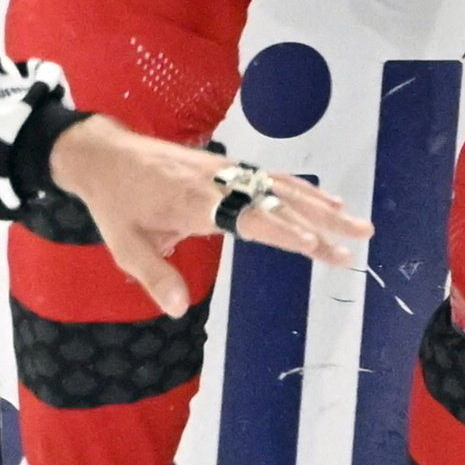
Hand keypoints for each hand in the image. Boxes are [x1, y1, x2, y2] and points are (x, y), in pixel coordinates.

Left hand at [37, 114, 370, 317]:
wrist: (105, 154)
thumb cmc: (115, 203)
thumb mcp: (124, 244)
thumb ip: (154, 275)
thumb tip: (177, 309)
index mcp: (196, 203)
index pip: (251, 219)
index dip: (285, 232)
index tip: (317, 245)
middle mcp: (221, 183)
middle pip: (280, 202)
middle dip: (322, 223)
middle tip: (359, 240)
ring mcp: (230, 171)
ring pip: (285, 187)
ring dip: (324, 205)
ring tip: (358, 223)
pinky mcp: (231, 167)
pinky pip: (275, 177)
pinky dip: (305, 190)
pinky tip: (327, 201)